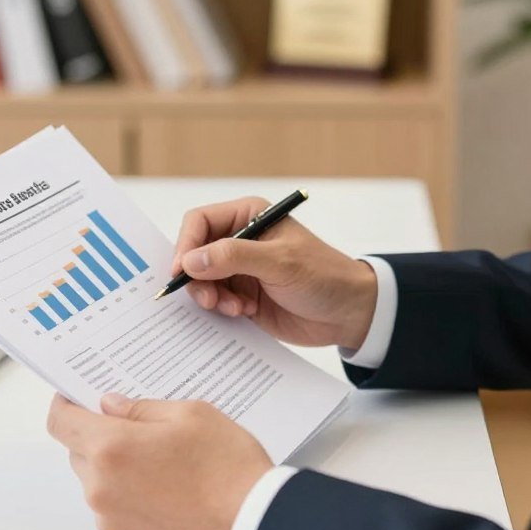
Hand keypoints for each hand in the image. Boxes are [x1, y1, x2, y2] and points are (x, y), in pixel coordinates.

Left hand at [47, 392, 271, 529]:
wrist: (253, 526)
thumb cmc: (227, 467)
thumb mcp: (190, 414)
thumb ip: (141, 408)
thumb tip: (110, 406)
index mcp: (112, 448)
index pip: (61, 422)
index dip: (65, 403)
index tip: (76, 395)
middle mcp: (101, 489)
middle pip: (79, 452)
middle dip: (100, 434)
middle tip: (139, 425)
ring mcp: (112, 522)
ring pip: (98, 482)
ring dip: (117, 467)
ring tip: (164, 460)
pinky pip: (115, 510)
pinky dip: (130, 495)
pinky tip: (168, 488)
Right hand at [171, 197, 378, 350]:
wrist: (349, 313)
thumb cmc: (323, 275)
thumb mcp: (280, 262)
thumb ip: (234, 257)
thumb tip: (190, 260)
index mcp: (249, 216)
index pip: (200, 222)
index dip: (186, 245)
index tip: (181, 272)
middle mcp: (240, 240)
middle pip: (195, 253)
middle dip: (196, 277)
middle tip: (208, 300)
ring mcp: (240, 270)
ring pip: (201, 280)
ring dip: (210, 296)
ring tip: (234, 308)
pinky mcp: (242, 296)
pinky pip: (214, 302)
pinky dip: (221, 309)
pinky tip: (243, 312)